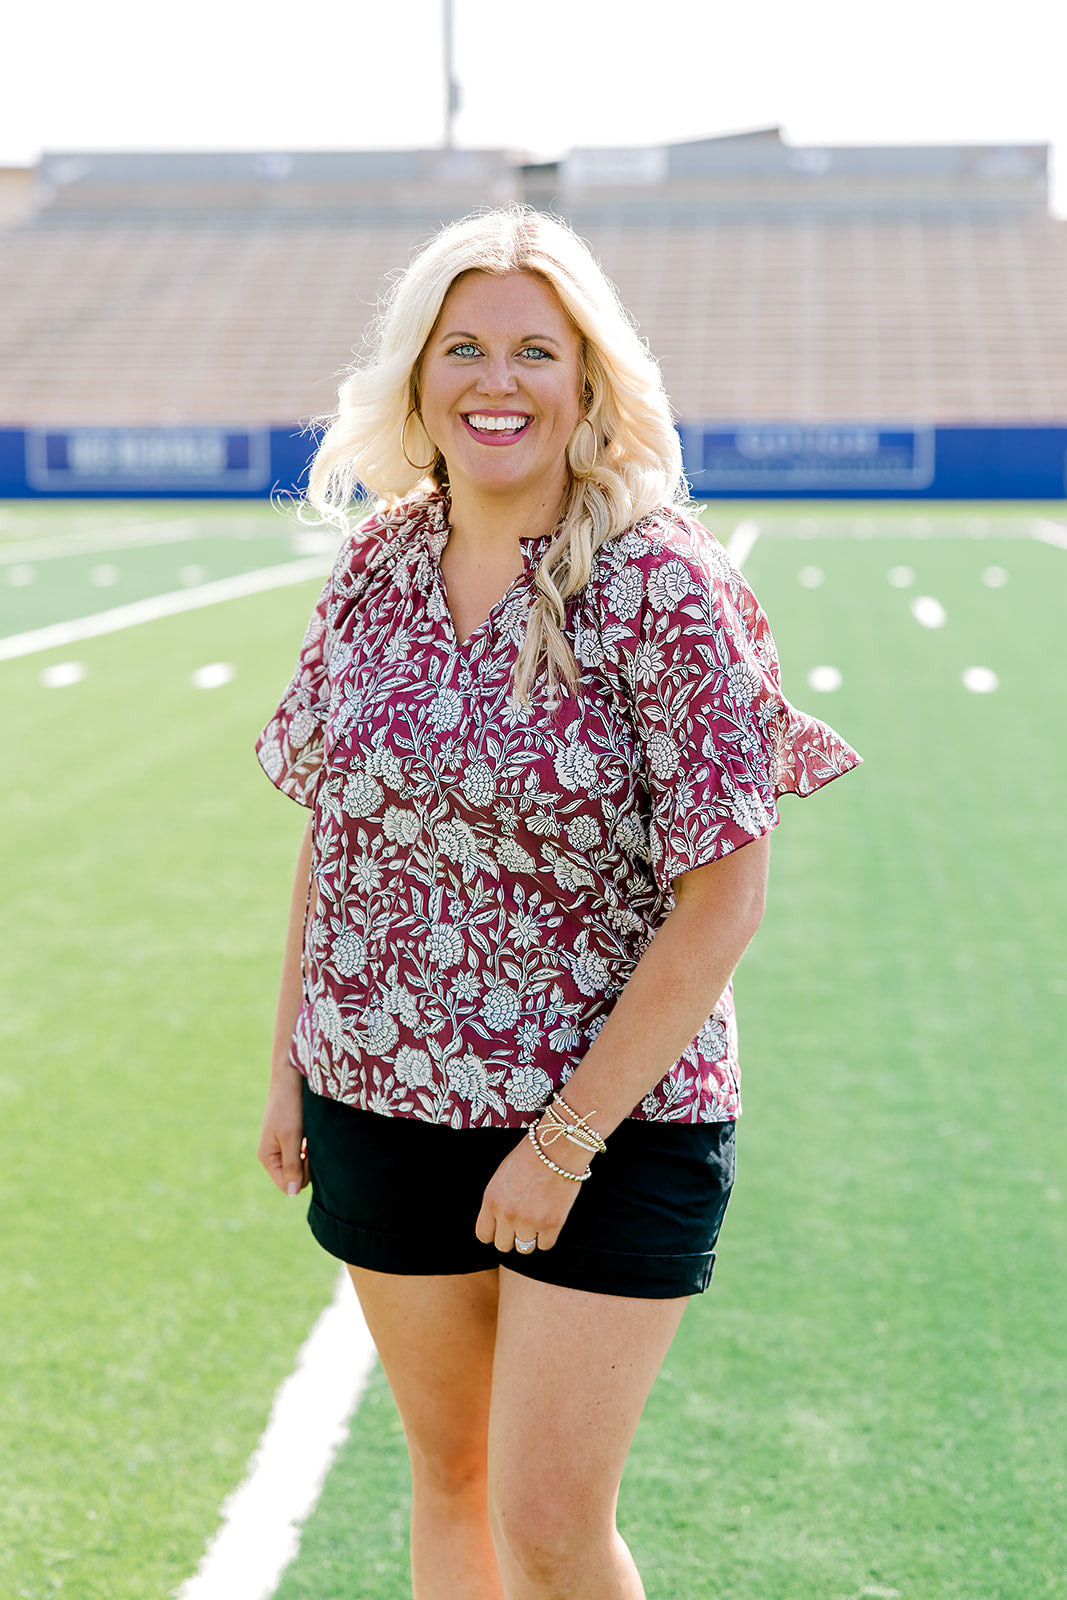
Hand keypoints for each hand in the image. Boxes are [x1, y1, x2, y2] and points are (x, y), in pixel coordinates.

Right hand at [258, 1065, 308, 1195]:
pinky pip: (304, 1152)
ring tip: (311, 1134)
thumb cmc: (290, 1106)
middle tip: (310, 1141)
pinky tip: (312, 1132)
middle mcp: (273, 1154)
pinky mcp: (291, 1137)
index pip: (287, 1185)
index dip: (302, 1175)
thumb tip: (292, 1194)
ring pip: (302, 1164)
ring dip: (311, 1154)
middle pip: (296, 1176)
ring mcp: (282, 1146)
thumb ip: (292, 1165)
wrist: (291, 1078)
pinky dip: (311, 1145)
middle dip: (308, 1164)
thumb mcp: (292, 1137)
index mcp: (268, 1157)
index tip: (307, 1154)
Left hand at [475, 1128, 587, 1253]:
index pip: (484, 1235)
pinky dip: (548, 1236)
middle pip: (503, 1245)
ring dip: (531, 1237)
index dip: (494, 1233)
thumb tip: (497, 1224)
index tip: (502, 1228)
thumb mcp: (501, 1177)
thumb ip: (496, 1202)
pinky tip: (550, 1220)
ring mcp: (529, 1221)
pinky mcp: (551, 1224)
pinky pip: (545, 1245)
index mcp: (491, 1201)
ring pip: (525, 1247)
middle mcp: (507, 1214)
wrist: (557, 1147)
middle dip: (512, 1236)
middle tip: (523, 1223)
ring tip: (538, 1220)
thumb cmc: (529, 1157)